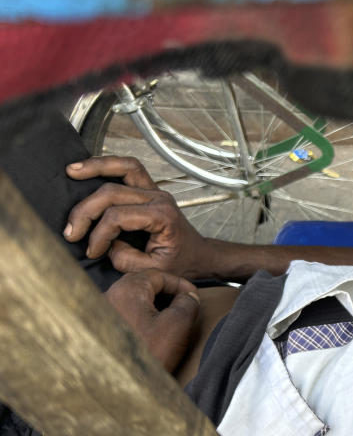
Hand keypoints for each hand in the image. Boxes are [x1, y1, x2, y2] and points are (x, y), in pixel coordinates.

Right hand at [63, 156, 212, 277]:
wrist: (198, 255)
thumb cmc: (180, 263)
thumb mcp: (154, 270)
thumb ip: (127, 259)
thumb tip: (105, 245)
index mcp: (163, 217)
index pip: (119, 217)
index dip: (99, 235)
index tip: (92, 252)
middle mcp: (159, 198)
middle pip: (113, 193)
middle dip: (86, 211)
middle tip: (70, 232)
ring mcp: (155, 190)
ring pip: (125, 167)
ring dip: (96, 167)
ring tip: (71, 171)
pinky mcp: (149, 189)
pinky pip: (129, 168)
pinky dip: (108, 165)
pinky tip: (88, 168)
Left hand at [104, 269, 199, 371]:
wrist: (121, 387)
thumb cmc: (147, 356)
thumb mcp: (178, 325)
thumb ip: (188, 303)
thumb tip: (188, 297)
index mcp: (127, 290)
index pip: (158, 275)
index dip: (180, 284)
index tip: (194, 296)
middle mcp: (109, 297)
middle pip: (143, 286)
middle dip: (167, 294)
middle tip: (184, 306)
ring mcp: (101, 314)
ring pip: (134, 301)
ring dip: (155, 307)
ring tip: (172, 321)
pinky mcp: (101, 331)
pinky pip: (125, 315)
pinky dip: (142, 318)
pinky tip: (153, 334)